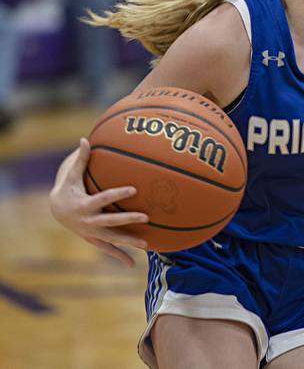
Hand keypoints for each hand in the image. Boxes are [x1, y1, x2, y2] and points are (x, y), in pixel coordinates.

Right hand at [49, 139, 148, 266]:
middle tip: (147, 217)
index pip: (104, 199)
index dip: (118, 194)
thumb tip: (85, 139)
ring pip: (112, 239)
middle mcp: (88, 221)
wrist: (56, 211)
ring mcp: (91, 233)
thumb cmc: (69, 188)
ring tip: (147, 244)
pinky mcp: (94, 240)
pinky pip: (108, 250)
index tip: (134, 189)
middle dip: (128, 220)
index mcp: (84, 205)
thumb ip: (82, 159)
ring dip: (128, 242)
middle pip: (111, 221)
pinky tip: (133, 264)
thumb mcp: (72, 175)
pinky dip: (119, 256)